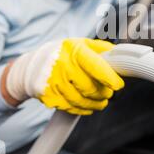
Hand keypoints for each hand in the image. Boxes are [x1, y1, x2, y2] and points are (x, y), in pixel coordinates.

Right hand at [4, 38, 123, 114]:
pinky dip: (82, 109)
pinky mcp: (48, 96)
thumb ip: (102, 49)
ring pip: (81, 100)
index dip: (109, 78)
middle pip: (90, 87)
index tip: (118, 85)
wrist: (32, 67)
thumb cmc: (64, 54)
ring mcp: (53, 82)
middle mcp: (62, 65)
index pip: (95, 66)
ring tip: (101, 101)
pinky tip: (87, 105)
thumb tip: (121, 56)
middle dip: (104, 93)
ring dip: (95, 104)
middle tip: (108, 93)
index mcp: (74, 50)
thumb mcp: (81, 44)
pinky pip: (71, 108)